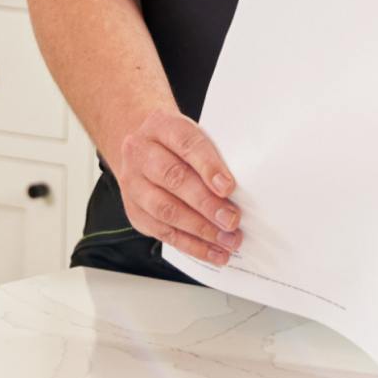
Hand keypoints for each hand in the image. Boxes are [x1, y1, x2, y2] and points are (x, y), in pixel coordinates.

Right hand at [113, 109, 242, 265]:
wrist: (142, 142)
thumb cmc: (177, 140)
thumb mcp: (196, 131)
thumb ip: (214, 153)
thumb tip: (243, 184)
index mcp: (161, 126)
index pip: (186, 143)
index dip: (208, 166)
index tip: (228, 187)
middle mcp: (141, 154)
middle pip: (173, 180)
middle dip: (206, 204)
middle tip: (232, 219)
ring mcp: (134, 184)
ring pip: (164, 210)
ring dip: (200, 229)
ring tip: (226, 239)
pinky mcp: (135, 211)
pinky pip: (162, 232)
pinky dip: (190, 244)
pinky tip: (212, 251)